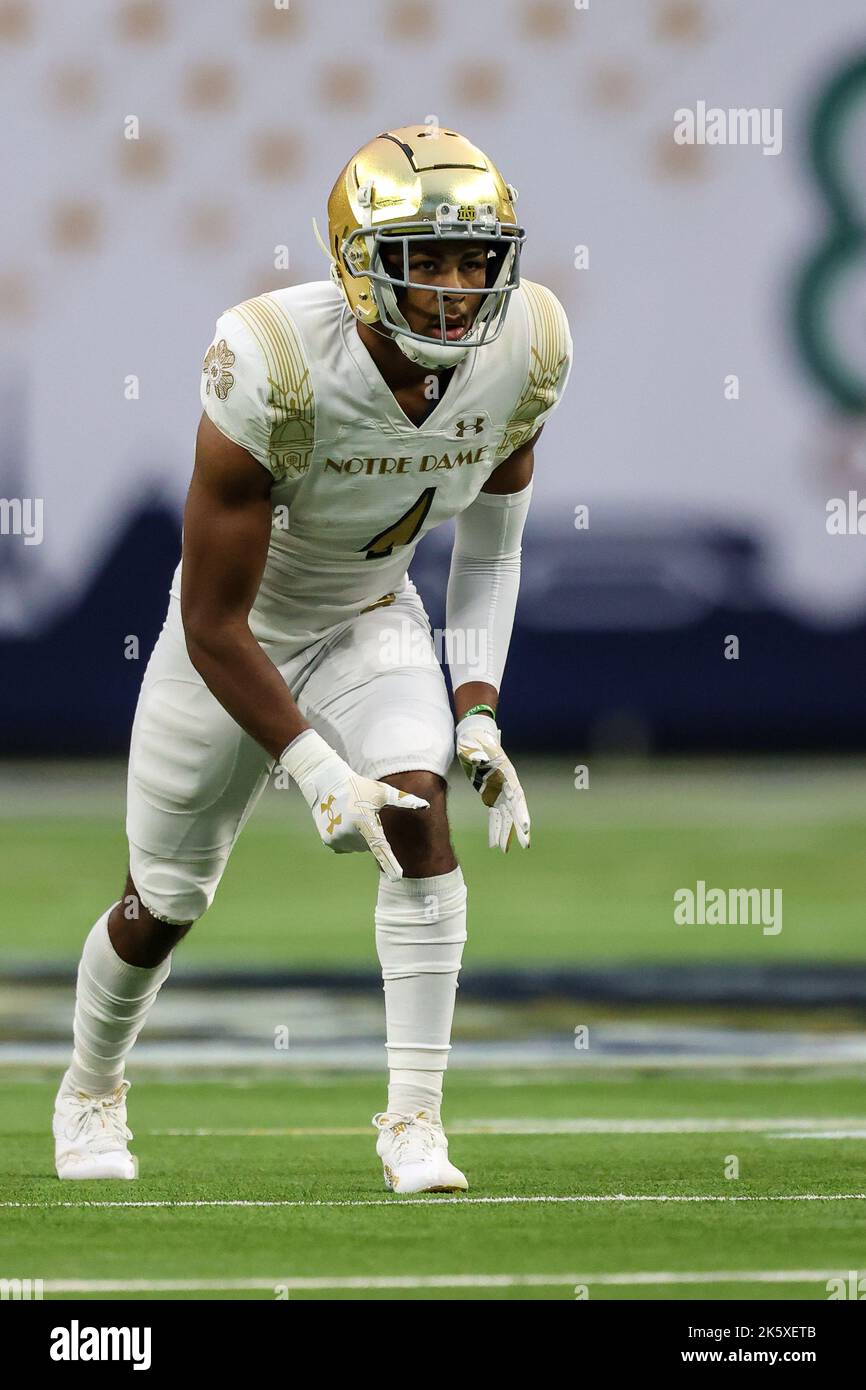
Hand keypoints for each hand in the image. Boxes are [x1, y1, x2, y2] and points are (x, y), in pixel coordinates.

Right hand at [279, 730, 427, 880]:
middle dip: (370, 833)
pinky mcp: (329, 841)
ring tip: (350, 816)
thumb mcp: (382, 792)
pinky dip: (347, 838)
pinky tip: (342, 822)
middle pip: (370, 844)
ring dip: (358, 836)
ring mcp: (337, 839)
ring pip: (358, 846)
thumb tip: (425, 805)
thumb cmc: (360, 786)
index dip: (390, 863)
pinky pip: (345, 846)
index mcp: (365, 822)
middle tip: (361, 813)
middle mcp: (350, 834)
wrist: (326, 784)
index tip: (397, 877)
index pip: (380, 847)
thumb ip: (404, 801)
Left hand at [455, 712, 529, 851]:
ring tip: (503, 850)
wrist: (473, 736)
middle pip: (515, 810)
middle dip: (519, 829)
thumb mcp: (474, 746)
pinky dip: (494, 828)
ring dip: (505, 833)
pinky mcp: (490, 795)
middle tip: (526, 845)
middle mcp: (506, 785)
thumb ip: (478, 755)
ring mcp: (499, 791)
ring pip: (505, 816)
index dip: (522, 813)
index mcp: (506, 775)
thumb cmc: (475, 741)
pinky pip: (494, 815)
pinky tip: (493, 842)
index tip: (526, 828)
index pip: (517, 797)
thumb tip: (480, 760)